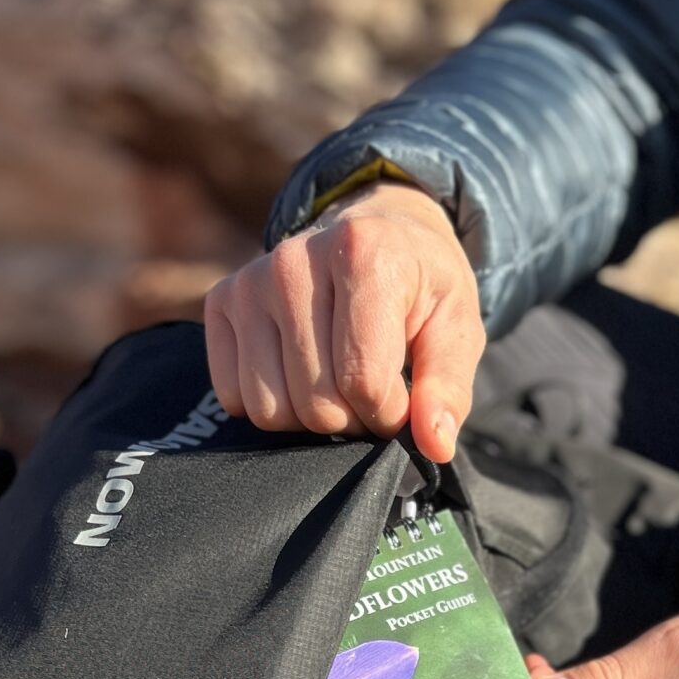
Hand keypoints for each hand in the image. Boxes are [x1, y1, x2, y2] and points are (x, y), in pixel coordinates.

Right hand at [203, 181, 482, 461]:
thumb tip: (435, 446)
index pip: (364, 381)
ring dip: (310, 417)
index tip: (403, 400)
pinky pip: (234, 397)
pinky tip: (299, 373)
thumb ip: (447, 390)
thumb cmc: (421, 287)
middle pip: (316, 402)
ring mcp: (251, 282)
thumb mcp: (457, 329)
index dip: (389, 414)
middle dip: (352, 418)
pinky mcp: (221, 301)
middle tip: (370, 390)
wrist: (377, 231)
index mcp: (363, 254)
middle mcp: (295, 261)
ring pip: (271, 408)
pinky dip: (272, 403)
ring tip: (337, 381)